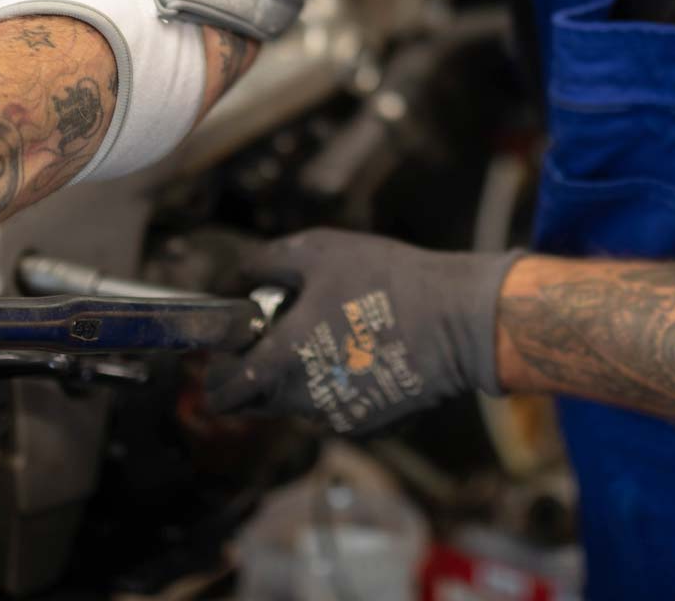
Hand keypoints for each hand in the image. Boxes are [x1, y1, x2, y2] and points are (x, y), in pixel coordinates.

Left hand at [206, 229, 521, 434]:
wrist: (459, 320)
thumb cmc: (389, 281)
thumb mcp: (321, 251)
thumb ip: (268, 262)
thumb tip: (238, 276)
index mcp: (285, 358)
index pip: (226, 390)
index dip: (216, 378)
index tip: (222, 360)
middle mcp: (304, 397)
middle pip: (256, 403)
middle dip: (255, 378)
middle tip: (274, 342)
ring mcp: (336, 415)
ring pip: (296, 405)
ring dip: (297, 380)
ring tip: (328, 338)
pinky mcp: (366, 423)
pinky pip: (332, 408)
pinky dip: (333, 387)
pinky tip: (359, 354)